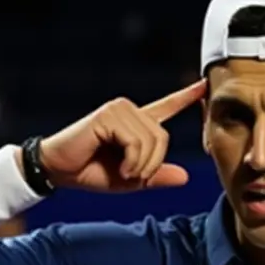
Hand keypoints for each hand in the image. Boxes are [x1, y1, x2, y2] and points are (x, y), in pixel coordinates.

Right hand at [38, 80, 205, 192]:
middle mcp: (130, 111)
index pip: (167, 106)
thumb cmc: (91, 172)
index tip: (204, 84)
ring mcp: (119, 110)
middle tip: (132, 175)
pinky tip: (118, 166)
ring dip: (141, 165)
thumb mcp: (131, 180)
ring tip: (122, 170)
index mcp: (136, 123)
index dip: (187, 96)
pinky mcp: (109, 114)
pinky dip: (132, 161)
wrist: (60, 171)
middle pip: (163, 137)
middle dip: (152, 164)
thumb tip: (184, 177)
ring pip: (152, 140)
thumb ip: (157, 176)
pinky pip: (136, 142)